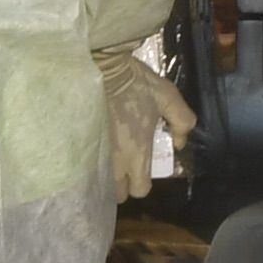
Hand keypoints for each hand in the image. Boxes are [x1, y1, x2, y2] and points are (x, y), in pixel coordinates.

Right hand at [95, 44, 193, 201]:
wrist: (103, 68)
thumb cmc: (138, 85)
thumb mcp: (170, 98)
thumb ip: (182, 123)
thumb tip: (178, 142)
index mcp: (136, 154)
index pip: (139, 190)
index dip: (143, 184)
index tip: (143, 170)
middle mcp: (114, 161)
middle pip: (116, 193)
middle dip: (122, 186)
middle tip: (126, 167)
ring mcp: (94, 153)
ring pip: (98, 181)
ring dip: (105, 177)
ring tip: (110, 161)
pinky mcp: (80, 142)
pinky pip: (86, 164)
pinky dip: (91, 163)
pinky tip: (95, 150)